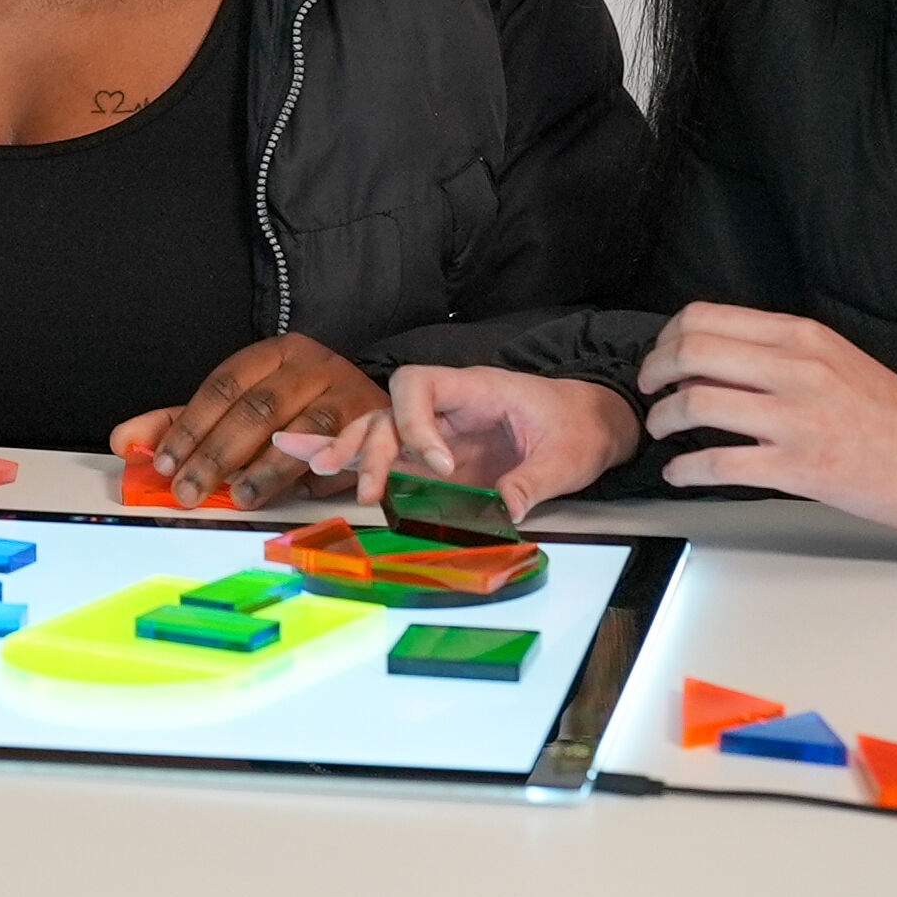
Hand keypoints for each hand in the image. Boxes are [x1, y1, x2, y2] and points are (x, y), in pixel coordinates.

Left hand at [107, 335, 388, 508]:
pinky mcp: (375, 426)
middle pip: (257, 409)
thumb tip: (125, 442)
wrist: (381, 408)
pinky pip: (340, 453)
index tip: (165, 463)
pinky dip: (313, 475)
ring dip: (265, 468)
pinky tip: (292, 493)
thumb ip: (184, 423)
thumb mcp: (240, 409)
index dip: (191, 425)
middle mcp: (311, 366)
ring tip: (238, 497)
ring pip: (301, 430)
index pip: (223, 386)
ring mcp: (346, 393)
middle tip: (189, 490)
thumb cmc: (298, 409)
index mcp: (273, 354)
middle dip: (217, 453)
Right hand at [286, 365, 634, 520]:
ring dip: (346, 449)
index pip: (421, 385)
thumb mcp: (567, 457)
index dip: (418, 425)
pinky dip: (346, 456)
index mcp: (476, 389)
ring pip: (377, 429)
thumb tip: (504, 511)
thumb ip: (534, 481)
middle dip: (373, 449)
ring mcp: (436, 431)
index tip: (442, 467)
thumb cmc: (579, 427)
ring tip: (313, 467)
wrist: (591, 422)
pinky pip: (386, 453)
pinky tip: (304, 457)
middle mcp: (446, 406)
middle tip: (372, 493)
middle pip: (389, 412)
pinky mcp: (433, 458)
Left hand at [639, 303, 896, 534]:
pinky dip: (685, 469)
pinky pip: (719, 463)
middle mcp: (795, 368)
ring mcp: (796, 418)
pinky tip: (678, 474)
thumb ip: (779, 354)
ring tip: (661, 430)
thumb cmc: (893, 416)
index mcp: (803, 336)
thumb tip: (717, 360)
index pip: (708, 318)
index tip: (660, 356)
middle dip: (654, 372)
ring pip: (697, 404)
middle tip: (649, 390)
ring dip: (663, 419)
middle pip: (692, 352)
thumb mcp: (836, 359)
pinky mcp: (798, 468)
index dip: (667, 337)